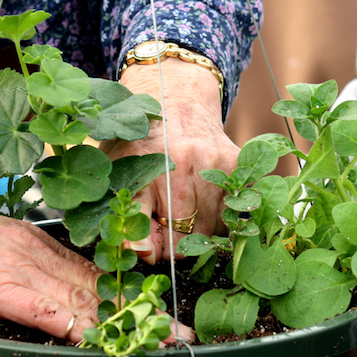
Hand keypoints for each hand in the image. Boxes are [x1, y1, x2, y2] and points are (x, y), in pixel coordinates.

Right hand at [0, 184, 193, 342]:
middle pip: (98, 287)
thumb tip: (52, 293)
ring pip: (80, 297)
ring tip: (156, 339)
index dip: (129, 295)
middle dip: (140, 311)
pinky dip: (70, 321)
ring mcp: (20, 270)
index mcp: (39, 245)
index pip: (93, 273)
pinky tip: (93, 336)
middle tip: (179, 333)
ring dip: (120, 321)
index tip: (160, 312)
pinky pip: (41, 307)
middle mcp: (39, 254)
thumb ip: (25, 268)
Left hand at [101, 58, 237, 263]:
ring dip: (200, 231)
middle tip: (164, 223)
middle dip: (174, 242)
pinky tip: (206, 200)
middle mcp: (182, 165)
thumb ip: (128, 215)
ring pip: (213, 230)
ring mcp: (214, 164)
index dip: (147, 247)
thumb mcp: (118, 174)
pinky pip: (234, 213)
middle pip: (186, 239)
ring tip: (184, 208)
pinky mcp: (237, 164)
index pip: (151, 229)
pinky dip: (222, 216)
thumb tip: (140, 254)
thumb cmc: (140, 145)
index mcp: (146, 170)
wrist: (173, 101)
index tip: (146, 249)